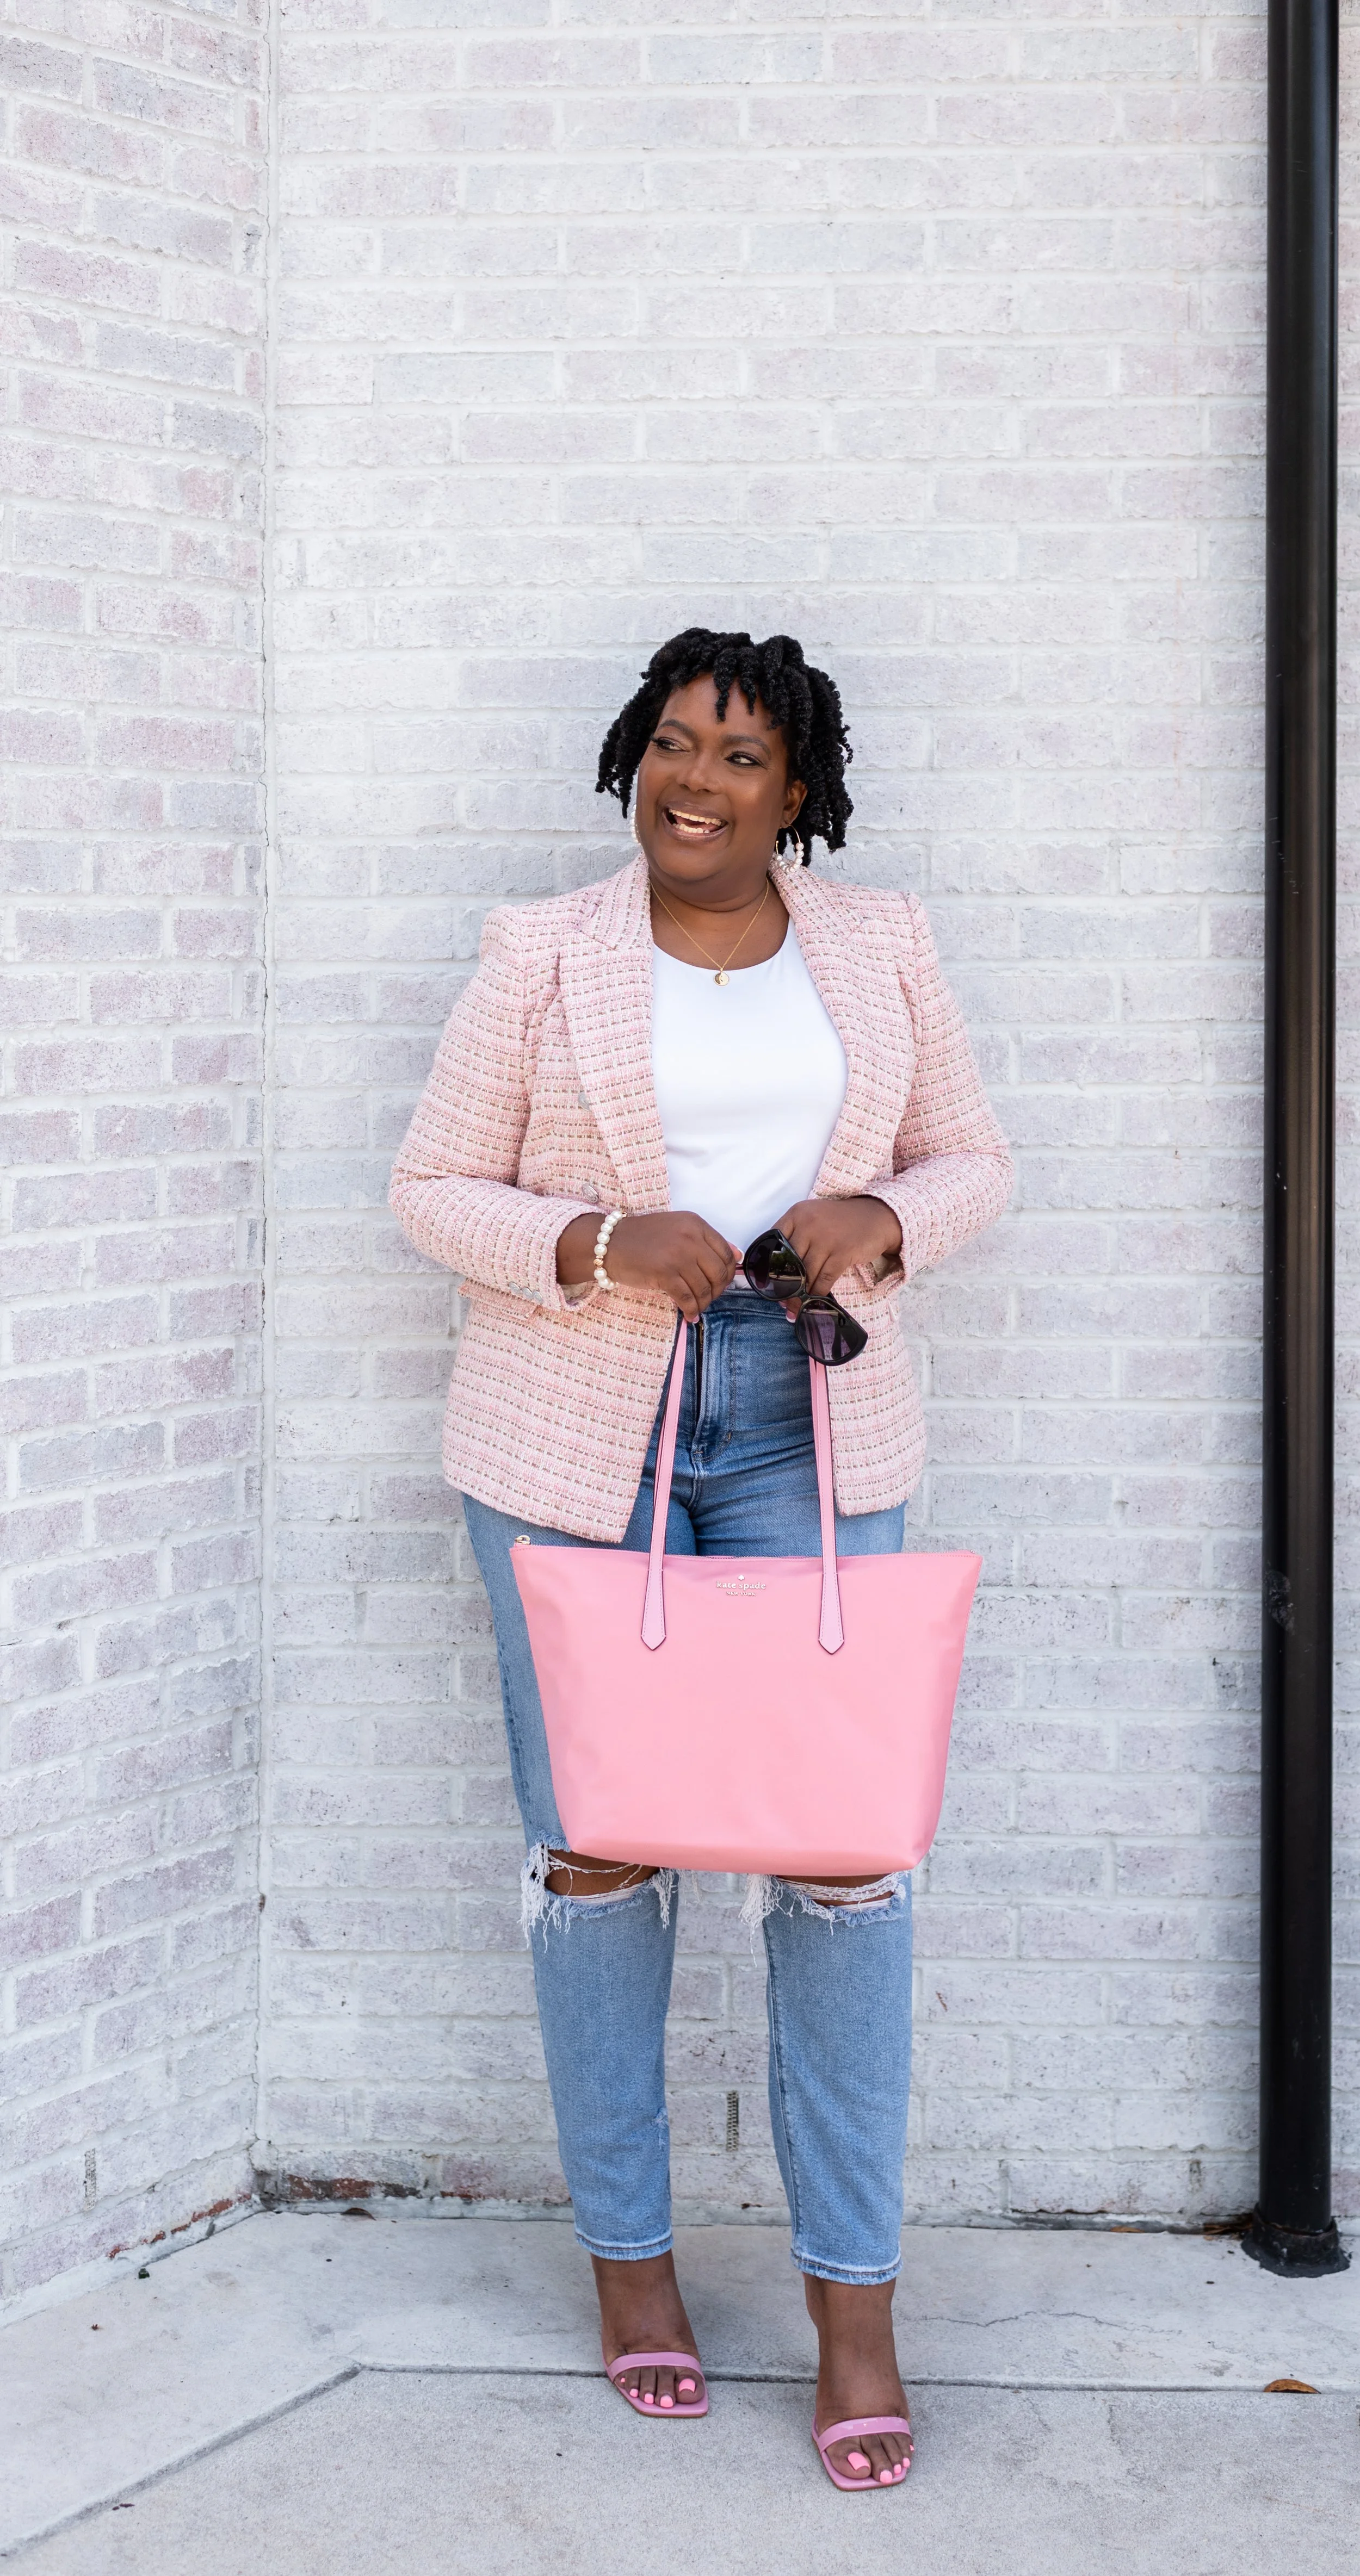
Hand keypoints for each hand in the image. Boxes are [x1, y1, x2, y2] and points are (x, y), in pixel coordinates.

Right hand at [556, 1211, 737, 1319]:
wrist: (609, 1243)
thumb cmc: (642, 1238)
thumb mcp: (677, 1229)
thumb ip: (706, 1240)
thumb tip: (737, 1255)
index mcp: (695, 1224)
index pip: (725, 1252)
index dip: (727, 1273)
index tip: (720, 1283)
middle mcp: (690, 1237)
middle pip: (719, 1272)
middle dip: (718, 1290)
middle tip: (708, 1298)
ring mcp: (677, 1255)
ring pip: (704, 1288)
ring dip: (703, 1303)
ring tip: (696, 1308)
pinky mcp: (664, 1273)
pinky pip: (687, 1297)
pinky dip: (691, 1310)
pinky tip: (688, 1315)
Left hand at [773, 1196, 902, 1300]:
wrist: (876, 1217)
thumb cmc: (840, 1221)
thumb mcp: (814, 1218)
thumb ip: (795, 1235)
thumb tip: (776, 1270)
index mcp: (797, 1213)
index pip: (773, 1240)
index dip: (769, 1264)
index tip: (767, 1280)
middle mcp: (809, 1224)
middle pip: (789, 1261)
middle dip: (785, 1285)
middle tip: (782, 1301)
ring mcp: (826, 1238)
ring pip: (806, 1274)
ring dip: (801, 1294)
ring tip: (796, 1307)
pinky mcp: (842, 1252)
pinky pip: (824, 1279)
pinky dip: (818, 1292)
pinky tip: (815, 1300)